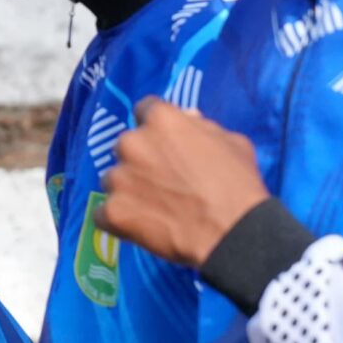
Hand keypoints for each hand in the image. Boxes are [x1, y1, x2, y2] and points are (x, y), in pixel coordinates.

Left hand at [100, 98, 271, 268]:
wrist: (233, 233)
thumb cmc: (239, 185)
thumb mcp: (231, 142)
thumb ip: (201, 126)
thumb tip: (186, 118)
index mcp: (160, 119)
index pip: (144, 109)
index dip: (155, 127)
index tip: (165, 142)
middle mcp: (132, 143)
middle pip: (127, 146)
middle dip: (141, 160)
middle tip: (163, 181)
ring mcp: (118, 178)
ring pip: (114, 179)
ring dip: (128, 189)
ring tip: (154, 208)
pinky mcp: (112, 211)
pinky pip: (104, 213)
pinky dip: (117, 219)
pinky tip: (138, 226)